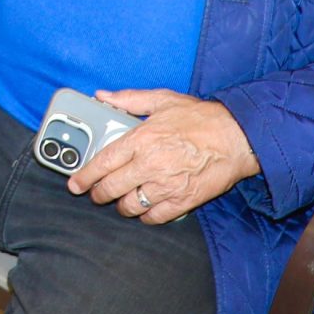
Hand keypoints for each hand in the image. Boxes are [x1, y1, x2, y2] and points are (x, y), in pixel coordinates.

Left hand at [70, 89, 259, 225]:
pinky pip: (155, 217)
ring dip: (122, 206)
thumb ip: (129, 100)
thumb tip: (103, 96)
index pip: (102, 163)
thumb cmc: (201, 118)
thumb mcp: (163, 100)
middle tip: (96, 194)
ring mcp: (166, 185)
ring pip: (131, 206)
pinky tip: (145, 209)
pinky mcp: (183, 201)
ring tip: (121, 200)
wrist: (238, 137)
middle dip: (99, 194)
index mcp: (141, 139)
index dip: (84, 176)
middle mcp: (150, 164)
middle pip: (111, 188)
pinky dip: (146, 216)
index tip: (75, 183)